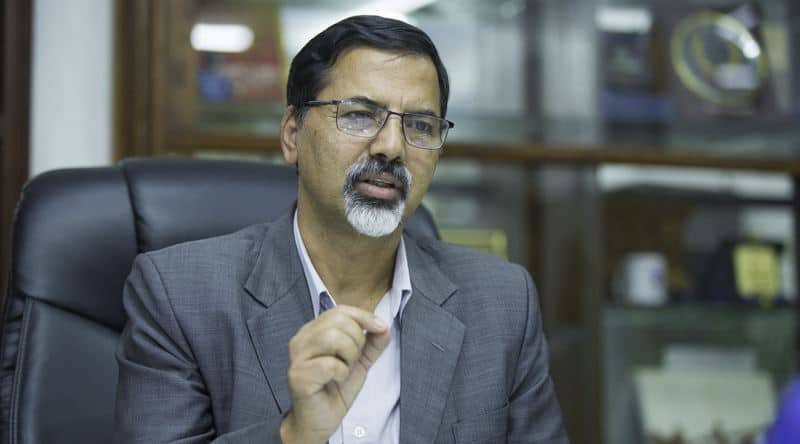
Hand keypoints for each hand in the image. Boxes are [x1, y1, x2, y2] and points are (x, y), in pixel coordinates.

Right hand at [280, 305, 390, 443]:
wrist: (320, 420)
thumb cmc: (335, 389)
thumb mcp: (359, 362)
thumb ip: (372, 343)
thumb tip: (384, 326)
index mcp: (314, 331)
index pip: (340, 311)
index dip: (364, 316)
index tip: (380, 327)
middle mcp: (301, 339)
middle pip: (338, 321)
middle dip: (356, 340)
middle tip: (352, 360)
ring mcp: (297, 357)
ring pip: (332, 338)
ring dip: (348, 355)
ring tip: (344, 369)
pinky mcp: (298, 376)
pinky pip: (329, 364)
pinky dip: (341, 373)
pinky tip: (336, 380)